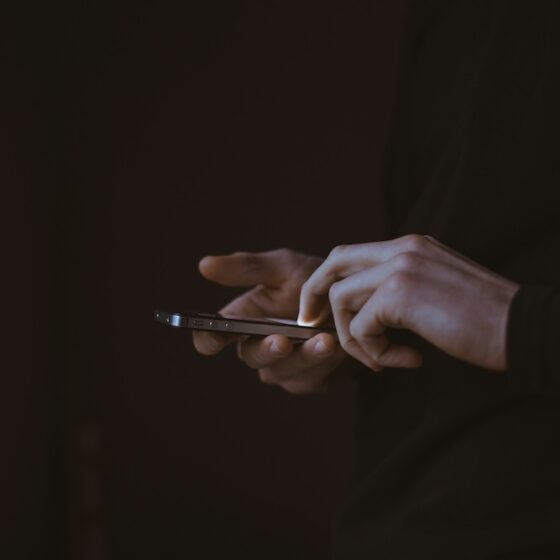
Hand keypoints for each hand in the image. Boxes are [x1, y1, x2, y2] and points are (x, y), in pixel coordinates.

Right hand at [193, 249, 347, 393]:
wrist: (356, 299)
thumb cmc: (314, 280)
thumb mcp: (283, 267)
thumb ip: (247, 268)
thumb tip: (204, 265)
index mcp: (242, 320)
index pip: (212, 337)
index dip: (208, 339)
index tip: (216, 335)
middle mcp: (257, 347)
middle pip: (250, 357)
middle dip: (267, 350)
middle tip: (283, 341)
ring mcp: (283, 368)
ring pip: (282, 372)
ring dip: (304, 357)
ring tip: (325, 340)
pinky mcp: (309, 380)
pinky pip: (310, 380)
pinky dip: (324, 364)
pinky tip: (338, 347)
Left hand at [298, 235, 519, 371]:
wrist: (522, 328)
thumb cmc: (483, 319)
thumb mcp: (434, 290)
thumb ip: (399, 289)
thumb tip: (364, 310)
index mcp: (410, 246)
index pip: (350, 254)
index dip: (327, 280)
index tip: (319, 310)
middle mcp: (402, 248)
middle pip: (334, 262)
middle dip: (314, 294)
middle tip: (311, 324)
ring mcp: (401, 267)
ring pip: (341, 298)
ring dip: (352, 337)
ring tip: (381, 358)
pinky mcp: (401, 294)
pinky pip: (361, 327)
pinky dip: (373, 351)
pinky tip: (404, 359)